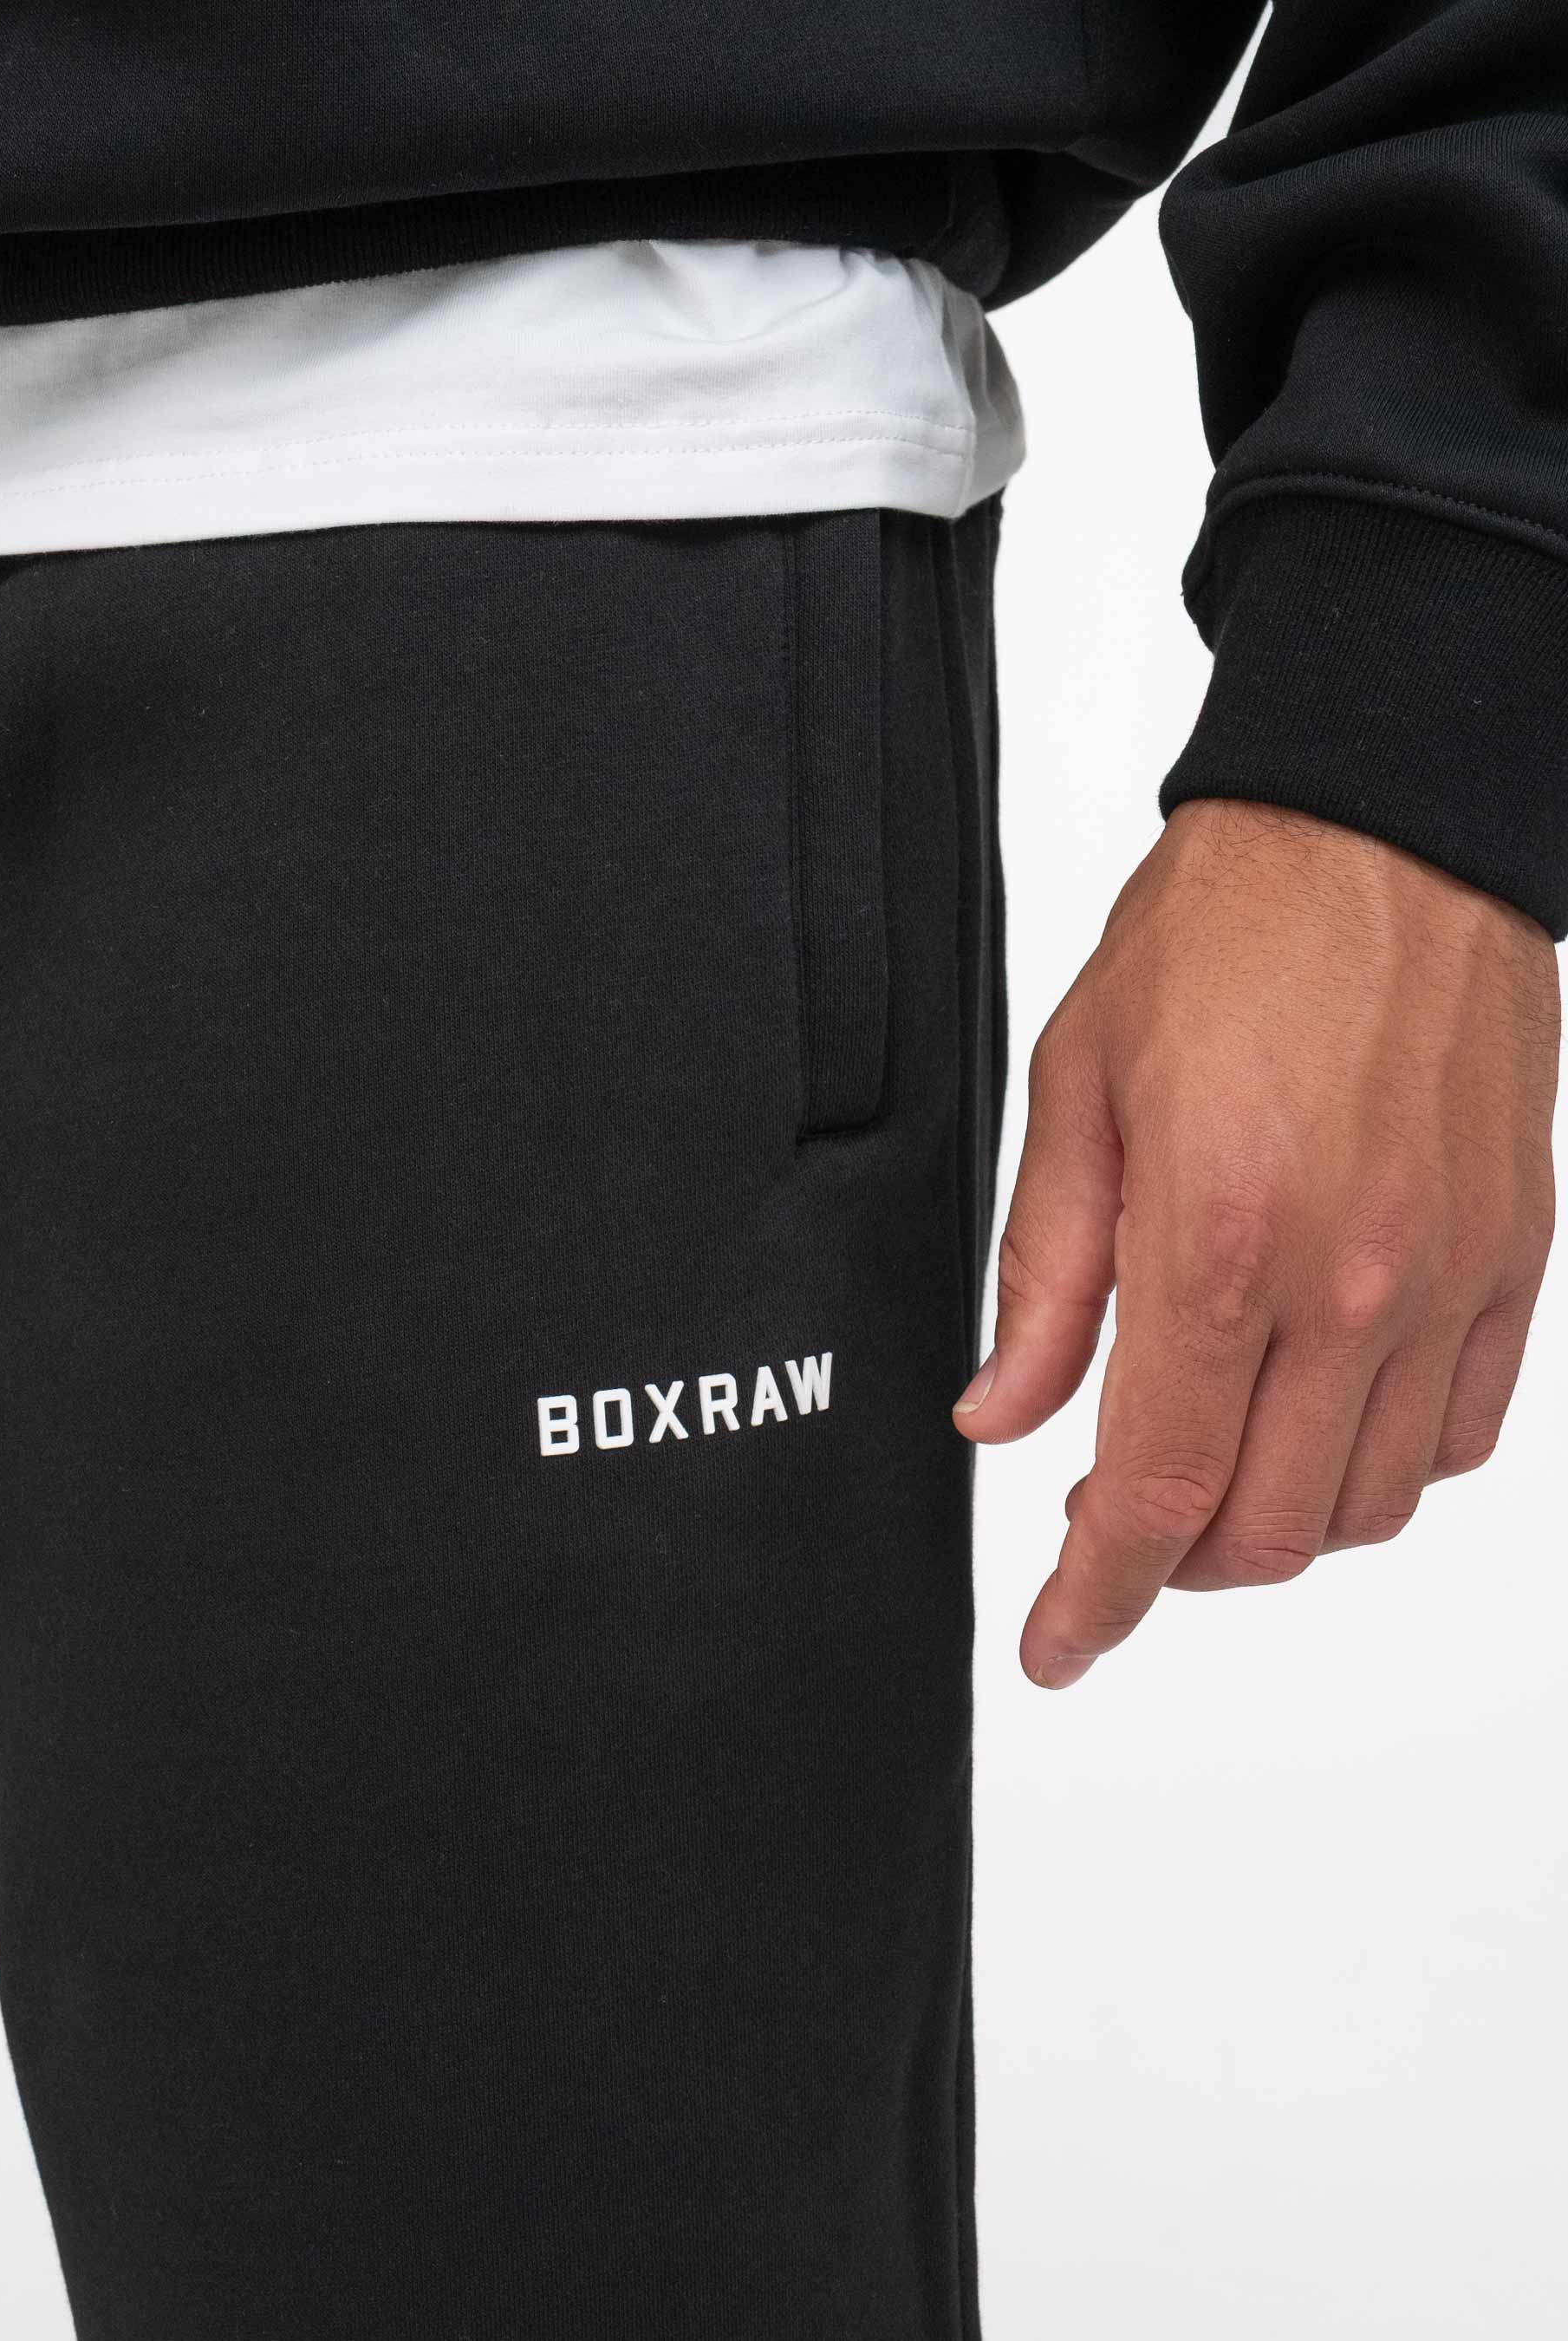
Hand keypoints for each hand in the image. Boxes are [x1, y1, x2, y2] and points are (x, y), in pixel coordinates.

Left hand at [955, 796, 1559, 1688]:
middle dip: (1172, 1568)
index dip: (1094, 1600)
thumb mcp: (1076, 1094)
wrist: (1386, 834)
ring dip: (1273, 1526)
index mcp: (1219, 1242)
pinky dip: (1380, 1468)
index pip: (1155, 1493)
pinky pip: (1462, 1436)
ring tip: (1209, 1466)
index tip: (1060, 1646)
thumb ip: (1043, 1280)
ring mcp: (1447, 1281)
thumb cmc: (1226, 936)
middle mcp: (1351, 1284)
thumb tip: (1001, 1415)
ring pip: (1366, 1507)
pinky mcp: (1515, 1262)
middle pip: (1265, 1533)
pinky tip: (1317, 1417)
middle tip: (1113, 1527)